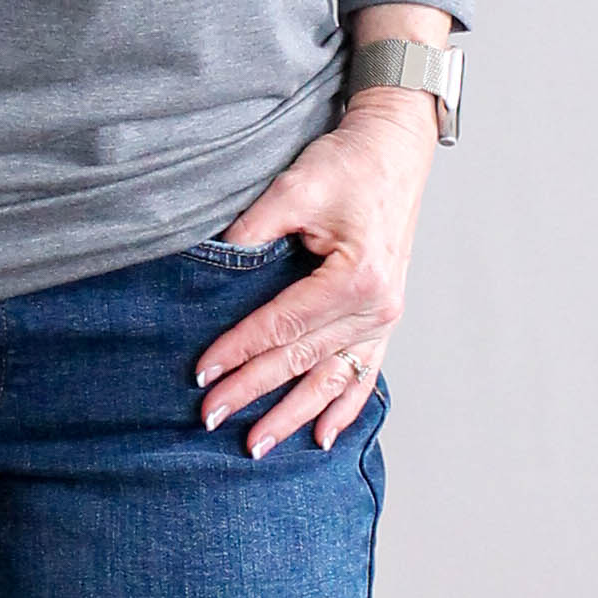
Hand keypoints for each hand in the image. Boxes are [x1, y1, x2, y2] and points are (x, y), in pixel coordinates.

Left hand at [194, 83, 439, 456]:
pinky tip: (322, 437)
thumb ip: (252, 231)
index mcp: (357, 278)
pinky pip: (364, 374)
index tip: (202, 373)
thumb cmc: (349, 165)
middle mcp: (377, 307)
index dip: (239, 351)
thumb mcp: (295, 187)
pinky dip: (343, 407)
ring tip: (258, 446)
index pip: (282, 326)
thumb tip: (210, 266)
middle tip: (210, 418)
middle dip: (253, 392)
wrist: (395, 150)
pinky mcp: (385, 318)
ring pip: (332, 380)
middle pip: (302, 361)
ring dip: (294, 415)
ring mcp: (386, 318)